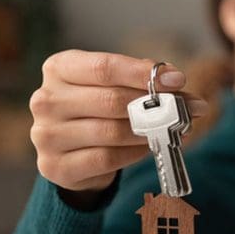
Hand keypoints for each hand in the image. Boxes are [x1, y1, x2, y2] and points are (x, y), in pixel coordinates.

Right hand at [29, 49, 208, 191]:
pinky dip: (134, 152)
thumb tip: (176, 82)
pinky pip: (106, 158)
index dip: (143, 74)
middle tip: (188, 109)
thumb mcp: (112, 85)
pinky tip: (149, 146)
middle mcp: (45, 99)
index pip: (104, 67)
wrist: (70, 152)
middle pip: (110, 100)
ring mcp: (46, 134)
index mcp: (58, 68)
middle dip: (155, 105)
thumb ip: (140, 81)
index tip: (178, 80)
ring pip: (111, 131)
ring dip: (150, 131)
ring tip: (173, 129)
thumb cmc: (96, 109)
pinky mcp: (54, 166)